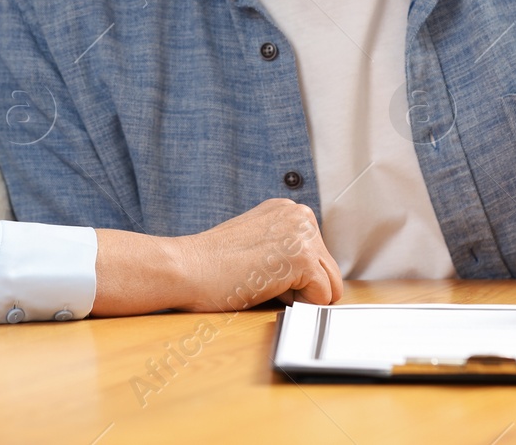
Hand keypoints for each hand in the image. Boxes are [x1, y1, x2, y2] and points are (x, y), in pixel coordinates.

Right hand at [91, 199, 342, 316]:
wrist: (186, 268)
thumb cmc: (212, 265)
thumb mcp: (255, 242)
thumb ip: (284, 248)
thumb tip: (314, 277)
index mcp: (289, 209)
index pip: (318, 255)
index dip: (294, 276)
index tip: (262, 271)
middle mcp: (300, 215)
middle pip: (329, 270)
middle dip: (302, 287)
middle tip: (261, 279)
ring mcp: (303, 235)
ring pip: (330, 285)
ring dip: (300, 296)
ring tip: (264, 283)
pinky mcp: (303, 258)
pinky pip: (322, 298)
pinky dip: (300, 306)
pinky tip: (267, 290)